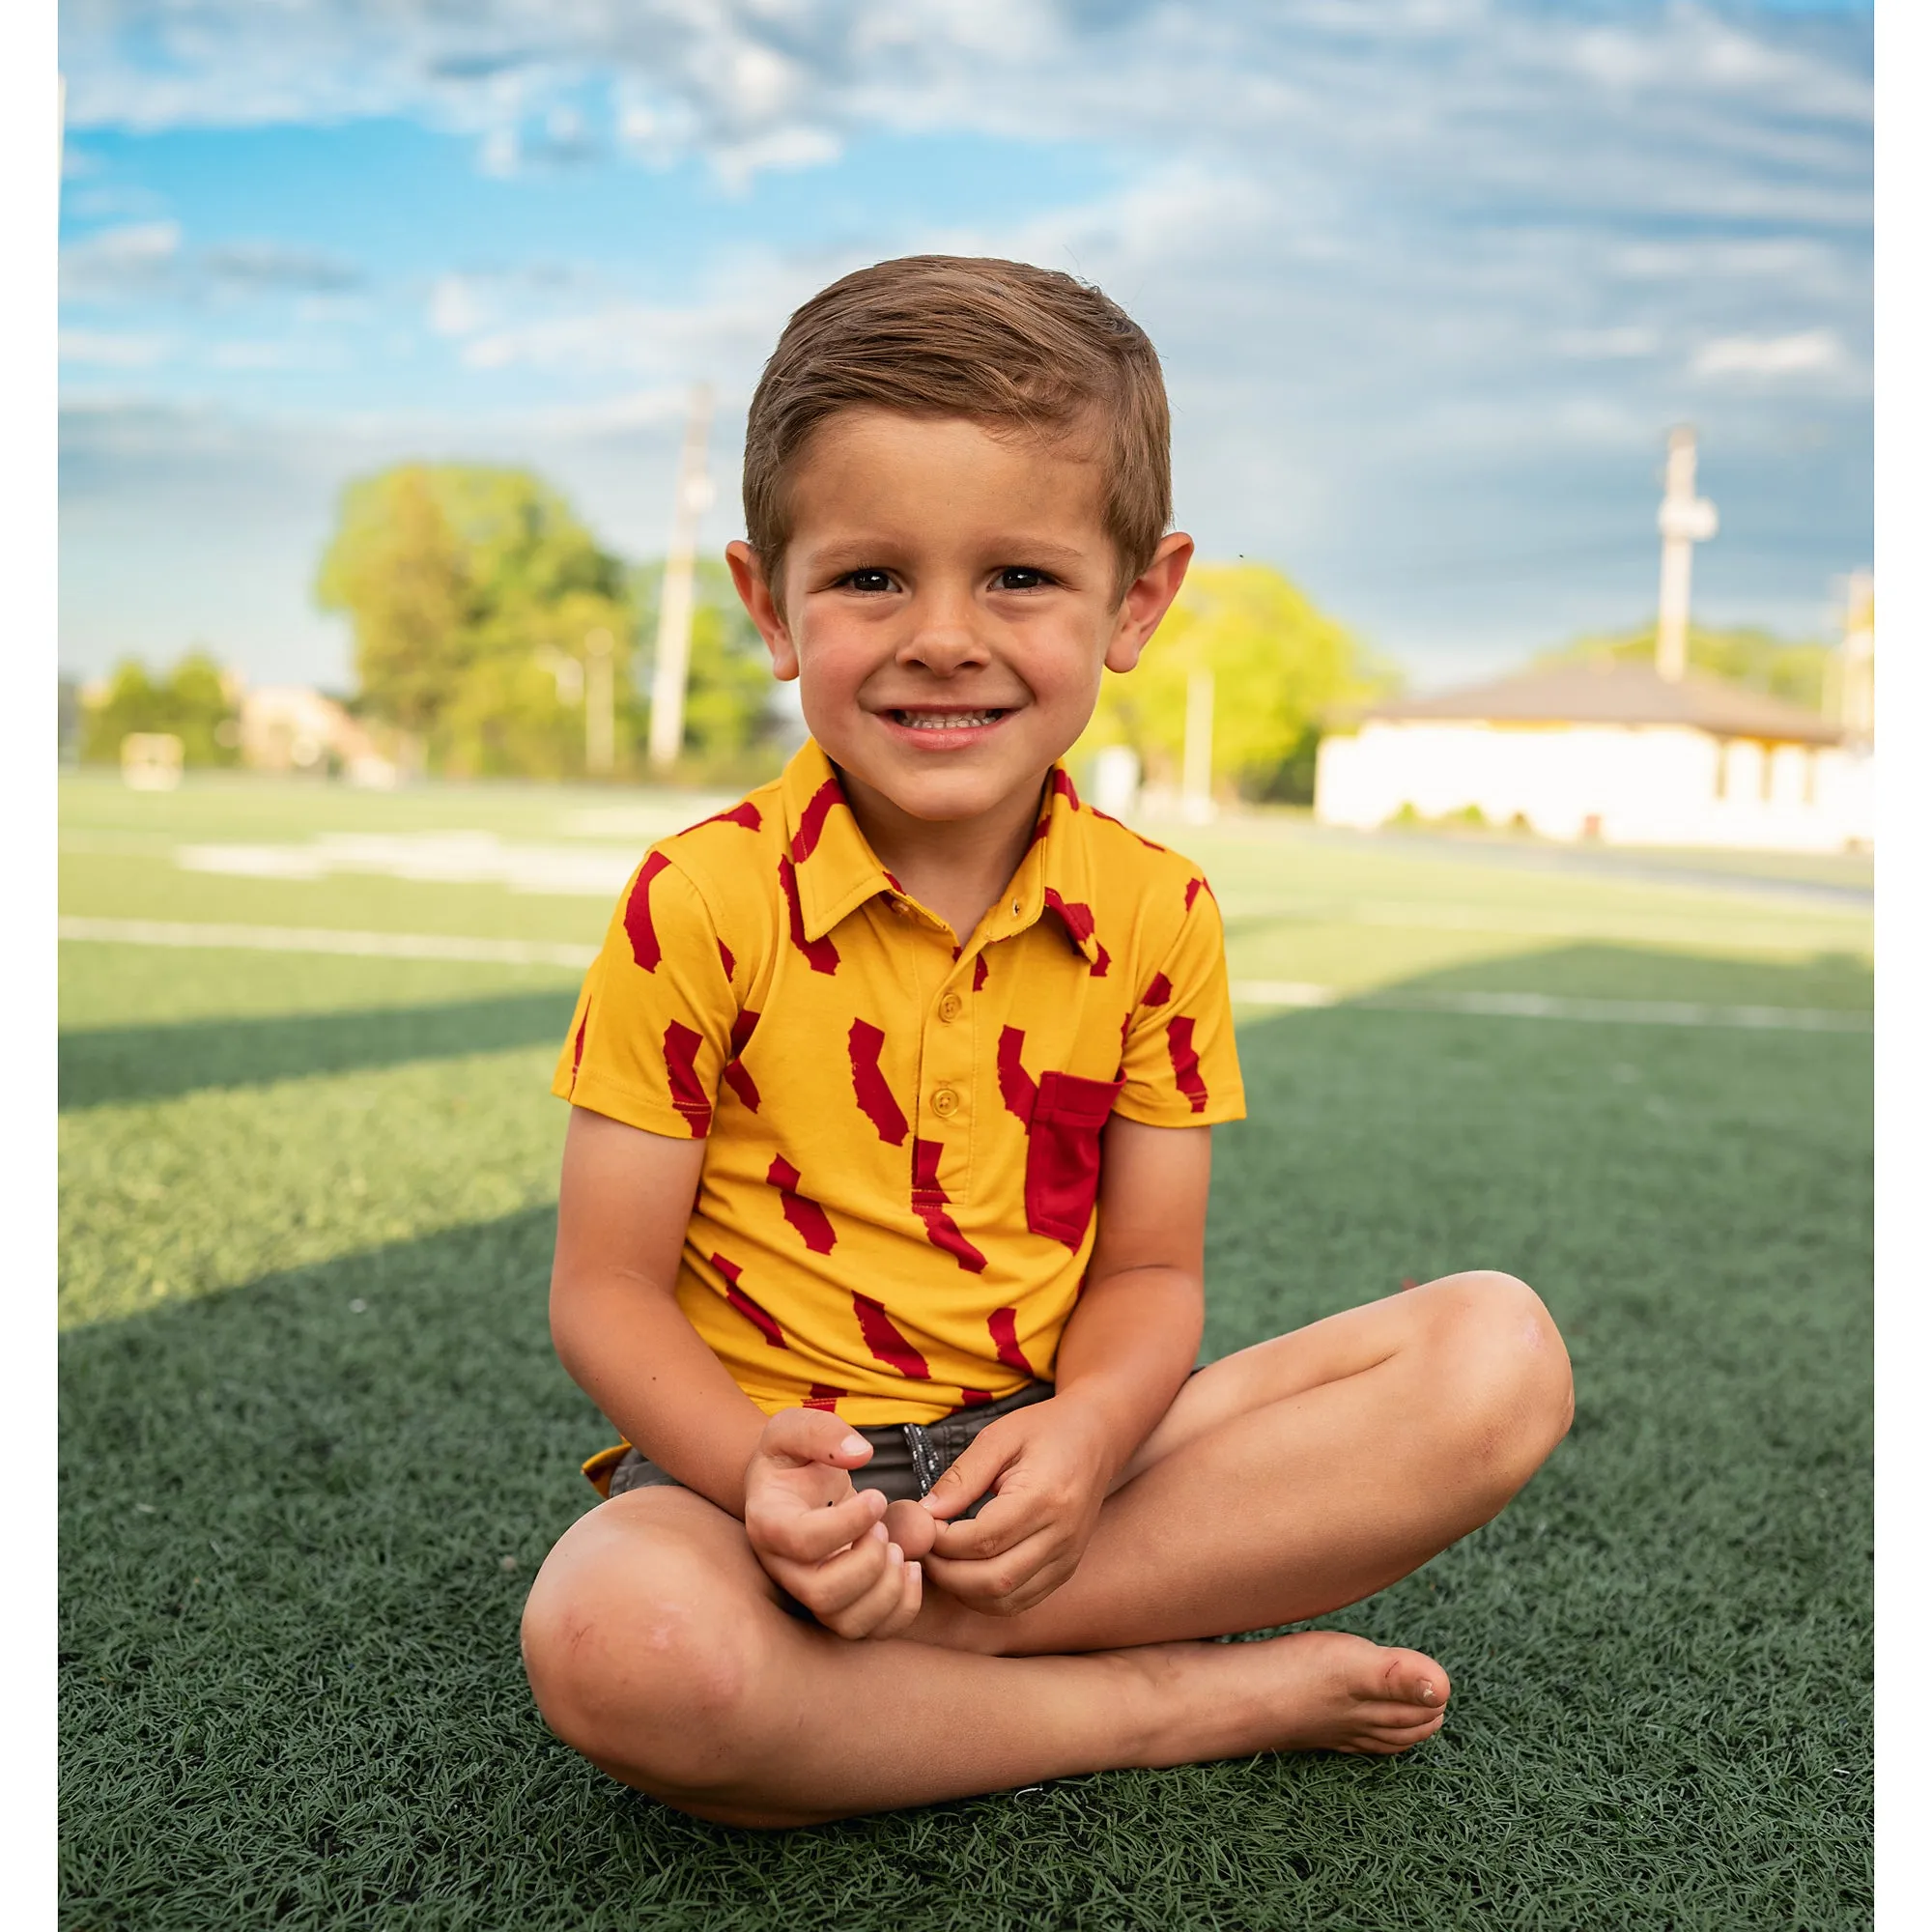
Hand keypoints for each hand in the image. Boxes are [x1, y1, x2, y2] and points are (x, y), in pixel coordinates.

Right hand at [741, 1408, 923, 1639]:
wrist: (791, 1487)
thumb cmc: (792, 1458)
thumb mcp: (794, 1427)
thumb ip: (822, 1432)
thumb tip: (860, 1453)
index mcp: (768, 1522)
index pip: (801, 1541)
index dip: (847, 1524)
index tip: (877, 1496)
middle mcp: (783, 1567)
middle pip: (821, 1593)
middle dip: (867, 1563)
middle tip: (885, 1530)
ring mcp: (809, 1591)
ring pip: (844, 1621)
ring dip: (887, 1589)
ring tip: (900, 1550)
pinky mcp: (838, 1604)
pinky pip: (869, 1630)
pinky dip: (901, 1608)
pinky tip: (911, 1568)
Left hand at [918, 1398, 1113, 1616]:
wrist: (1096, 1437)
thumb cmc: (1046, 1430)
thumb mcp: (999, 1437)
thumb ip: (962, 1476)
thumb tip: (925, 1512)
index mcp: (1045, 1498)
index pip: (982, 1539)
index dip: (941, 1540)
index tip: (919, 1525)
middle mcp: (1062, 1536)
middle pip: (993, 1579)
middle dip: (946, 1572)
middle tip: (922, 1547)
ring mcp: (1068, 1558)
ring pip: (1005, 1599)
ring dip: (962, 1589)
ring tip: (941, 1558)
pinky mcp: (1066, 1570)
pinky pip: (1020, 1600)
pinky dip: (985, 1596)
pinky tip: (966, 1570)